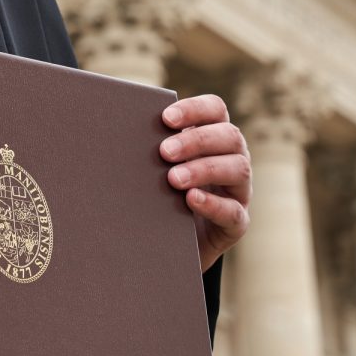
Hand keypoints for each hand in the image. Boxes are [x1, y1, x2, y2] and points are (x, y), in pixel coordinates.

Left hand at [159, 94, 251, 271]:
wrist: (167, 245)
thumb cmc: (158, 197)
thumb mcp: (154, 170)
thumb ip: (149, 149)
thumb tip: (117, 129)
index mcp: (213, 138)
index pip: (216, 110)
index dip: (195, 109)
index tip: (166, 118)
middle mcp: (233, 160)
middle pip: (230, 137)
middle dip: (196, 141)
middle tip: (164, 152)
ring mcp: (239, 192)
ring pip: (238, 170)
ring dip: (204, 170)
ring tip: (173, 179)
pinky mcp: (236, 224)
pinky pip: (233, 212)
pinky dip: (213, 204)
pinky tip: (191, 200)